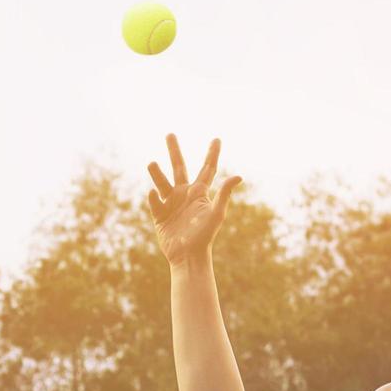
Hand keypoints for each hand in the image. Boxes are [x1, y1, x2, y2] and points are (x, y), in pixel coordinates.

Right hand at [147, 134, 241, 265]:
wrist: (188, 256)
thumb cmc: (205, 236)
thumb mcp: (216, 213)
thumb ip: (224, 193)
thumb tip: (238, 176)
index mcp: (200, 193)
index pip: (207, 169)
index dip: (212, 154)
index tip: (217, 139)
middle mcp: (185, 195)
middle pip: (179, 168)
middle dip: (174, 151)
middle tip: (170, 134)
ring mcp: (171, 205)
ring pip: (162, 183)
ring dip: (156, 173)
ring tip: (152, 163)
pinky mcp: (160, 216)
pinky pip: (155, 203)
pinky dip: (153, 198)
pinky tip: (153, 193)